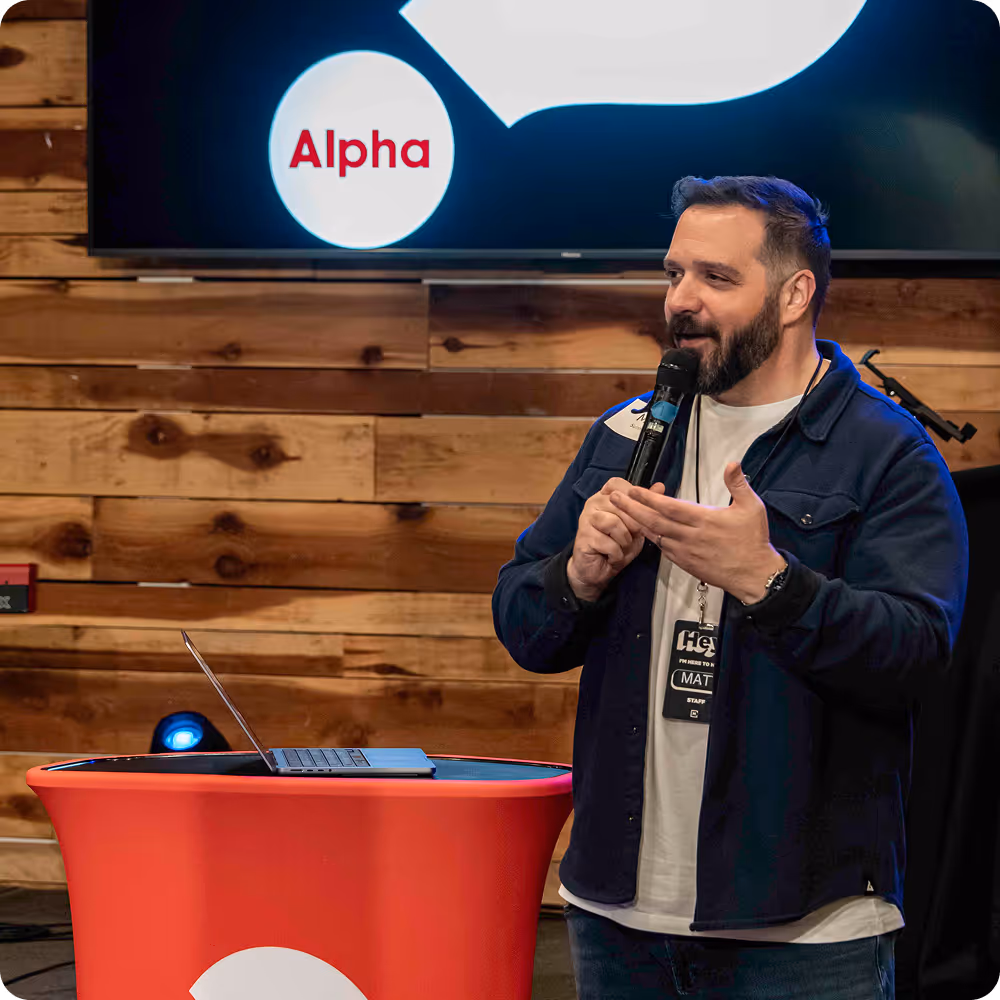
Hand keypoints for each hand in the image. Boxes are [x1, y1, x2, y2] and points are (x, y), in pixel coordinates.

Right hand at [567, 477, 658, 601]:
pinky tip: (611, 557)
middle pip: (621, 505)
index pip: (618, 484)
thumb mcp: (636, 525)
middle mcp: (593, 503)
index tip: (635, 516)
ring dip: (624, 541)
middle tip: (630, 539)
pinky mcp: (584, 536)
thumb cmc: (616, 546)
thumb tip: (660, 486)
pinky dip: (616, 554)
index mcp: (604, 497)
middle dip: (633, 527)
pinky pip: (609, 543)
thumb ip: (645, 505)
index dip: (631, 499)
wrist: (596, 571)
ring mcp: (586, 519)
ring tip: (620, 548)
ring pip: (615, 523)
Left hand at [608, 462, 784, 603]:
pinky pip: (663, 549)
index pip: (670, 508)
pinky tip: (643, 530)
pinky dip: (651, 538)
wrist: (754, 575)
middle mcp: (690, 536)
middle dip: (631, 509)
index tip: (633, 490)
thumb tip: (732, 464)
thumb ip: (738, 484)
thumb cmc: (753, 541)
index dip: (649, 498)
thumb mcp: (752, 507)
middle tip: (614, 498)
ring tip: (621, 512)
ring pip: (655, 536)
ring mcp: (686, 551)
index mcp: (704, 520)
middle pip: (654, 521)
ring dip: (637, 523)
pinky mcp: (686, 563)